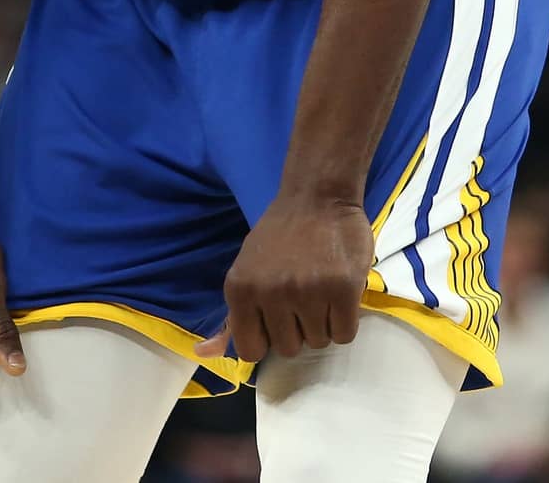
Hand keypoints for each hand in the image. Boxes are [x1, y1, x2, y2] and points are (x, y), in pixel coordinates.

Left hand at [196, 194, 372, 361]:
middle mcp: (270, 293)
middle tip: (302, 296)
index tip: (277, 318)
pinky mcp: (342, 289)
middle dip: (298, 329)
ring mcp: (307, 292)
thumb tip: (204, 353)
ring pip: (318, 342)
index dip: (267, 338)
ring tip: (321, 289)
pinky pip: (344, 334)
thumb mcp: (244, 270)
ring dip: (323, 323)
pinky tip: (338, 293)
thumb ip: (231, 316)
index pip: (250, 351)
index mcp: (239, 290)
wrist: (318, 195)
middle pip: (289, 349)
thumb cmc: (280, 234)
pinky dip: (344, 320)